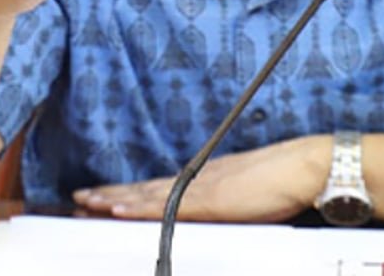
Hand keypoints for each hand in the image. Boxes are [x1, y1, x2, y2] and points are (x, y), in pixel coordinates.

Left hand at [72, 136, 329, 222]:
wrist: (305, 167)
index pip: (159, 188)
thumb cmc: (285, 182)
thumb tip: (212, 217)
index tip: (103, 197)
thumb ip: (226, 206)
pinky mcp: (209, 199)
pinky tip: (118, 209)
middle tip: (78, 200)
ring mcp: (201, 187)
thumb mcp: (248, 197)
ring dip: (114, 199)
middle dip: (110, 195)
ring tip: (86, 204)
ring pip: (147, 194)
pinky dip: (139, 207)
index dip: (129, 193)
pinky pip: (166, 204)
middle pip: (145, 189)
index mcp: (206, 179)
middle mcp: (197, 179)